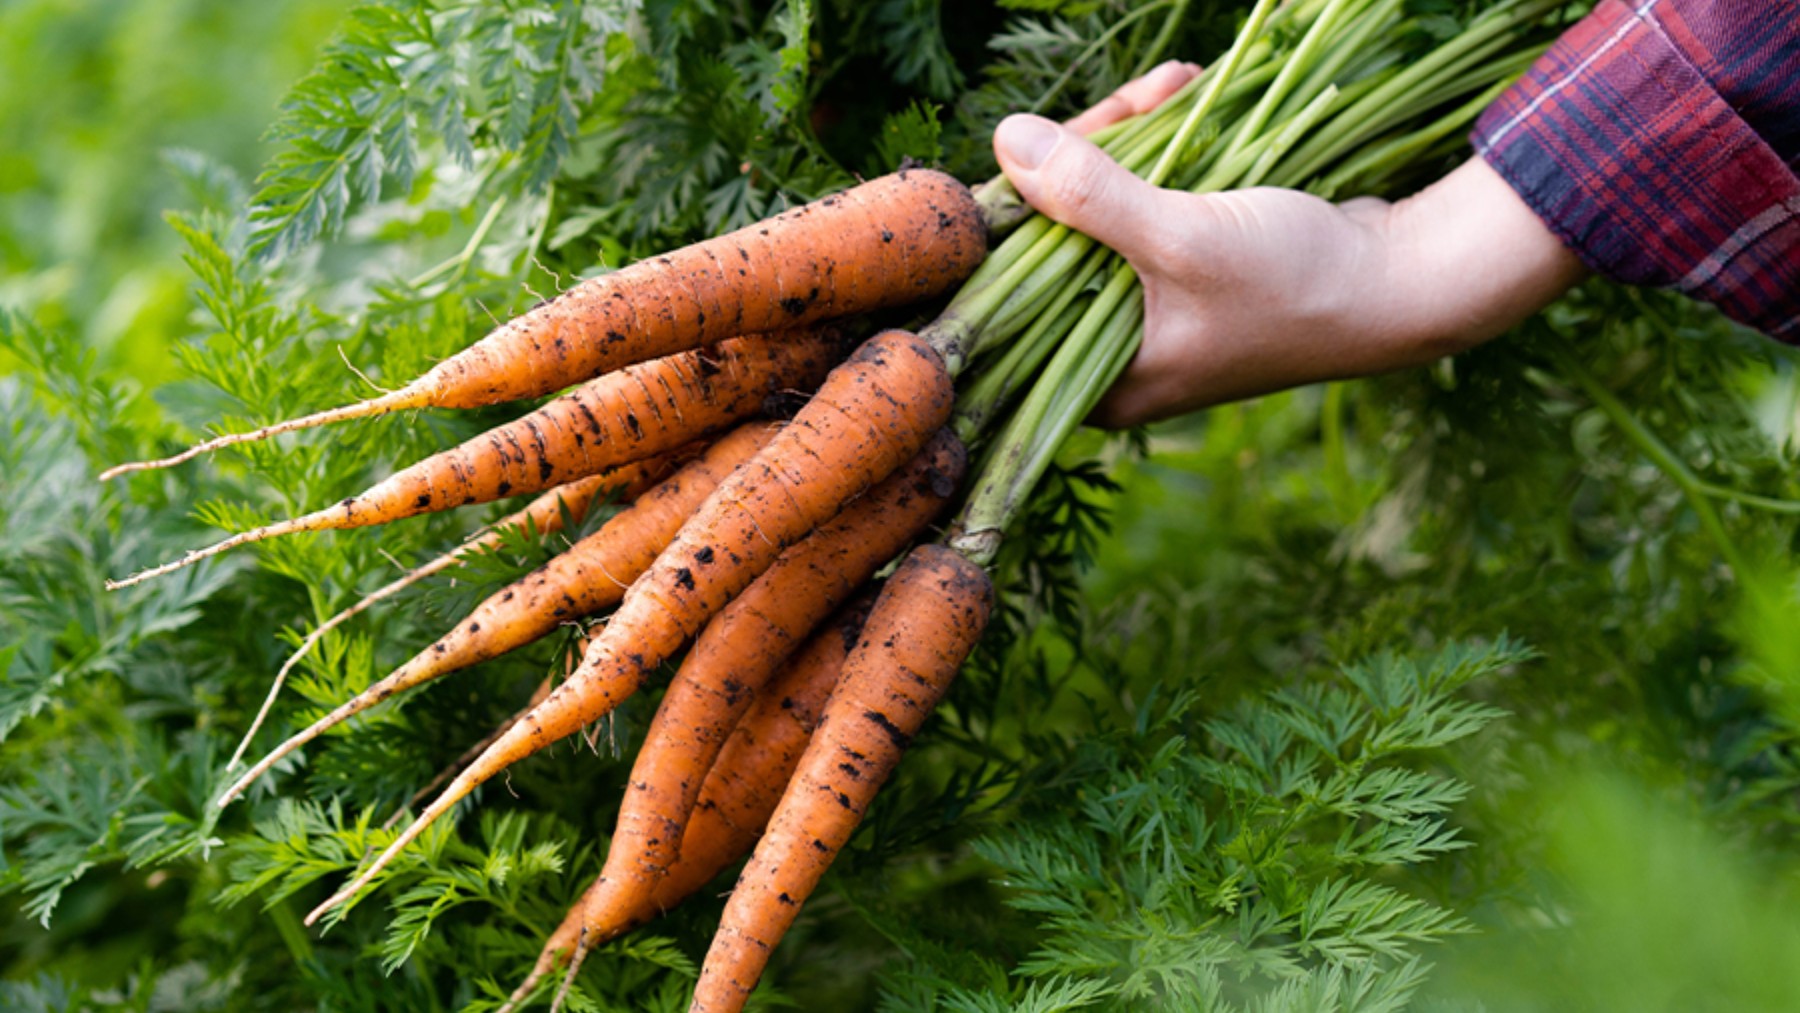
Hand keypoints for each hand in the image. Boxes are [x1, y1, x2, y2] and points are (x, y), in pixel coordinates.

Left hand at [995, 66, 1588, 427]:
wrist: (1405, 281)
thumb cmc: (1298, 285)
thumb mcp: (1184, 237)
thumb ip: (1090, 194)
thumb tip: (1007, 139)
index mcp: (1102, 379)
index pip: (1019, 295)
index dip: (1014, 216)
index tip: (1029, 144)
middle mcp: (1118, 352)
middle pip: (1058, 240)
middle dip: (1087, 157)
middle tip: (1132, 103)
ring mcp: (1154, 307)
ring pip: (1105, 209)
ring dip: (1132, 139)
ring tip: (1171, 84)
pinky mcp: (1188, 265)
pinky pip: (1150, 198)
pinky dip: (1165, 148)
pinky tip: (1184, 92)